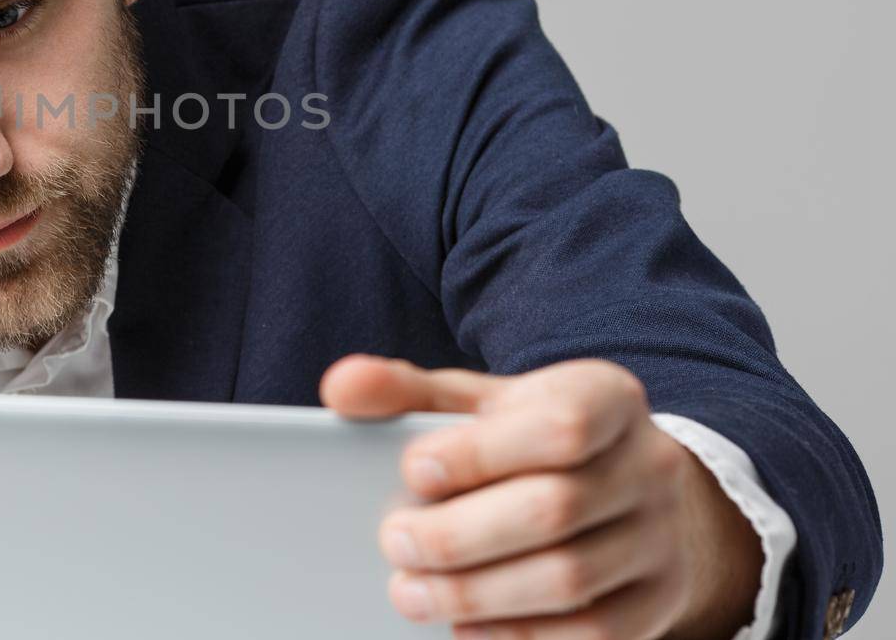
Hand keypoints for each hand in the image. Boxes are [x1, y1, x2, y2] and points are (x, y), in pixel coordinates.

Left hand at [319, 355, 763, 639]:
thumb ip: (408, 393)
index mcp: (606, 398)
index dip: (483, 452)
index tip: (413, 469)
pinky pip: (592, 636)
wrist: (626, 489)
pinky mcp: (656, 604)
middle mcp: (648, 466)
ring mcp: (659, 539)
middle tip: (395, 544)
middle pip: (556, 508)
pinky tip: (464, 630)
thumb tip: (341, 386)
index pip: (560, 425)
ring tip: (410, 594)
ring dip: (479, 594)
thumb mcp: (479, 403)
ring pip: (570, 579)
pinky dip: (519, 637)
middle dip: (462, 534)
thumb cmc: (528, 439)